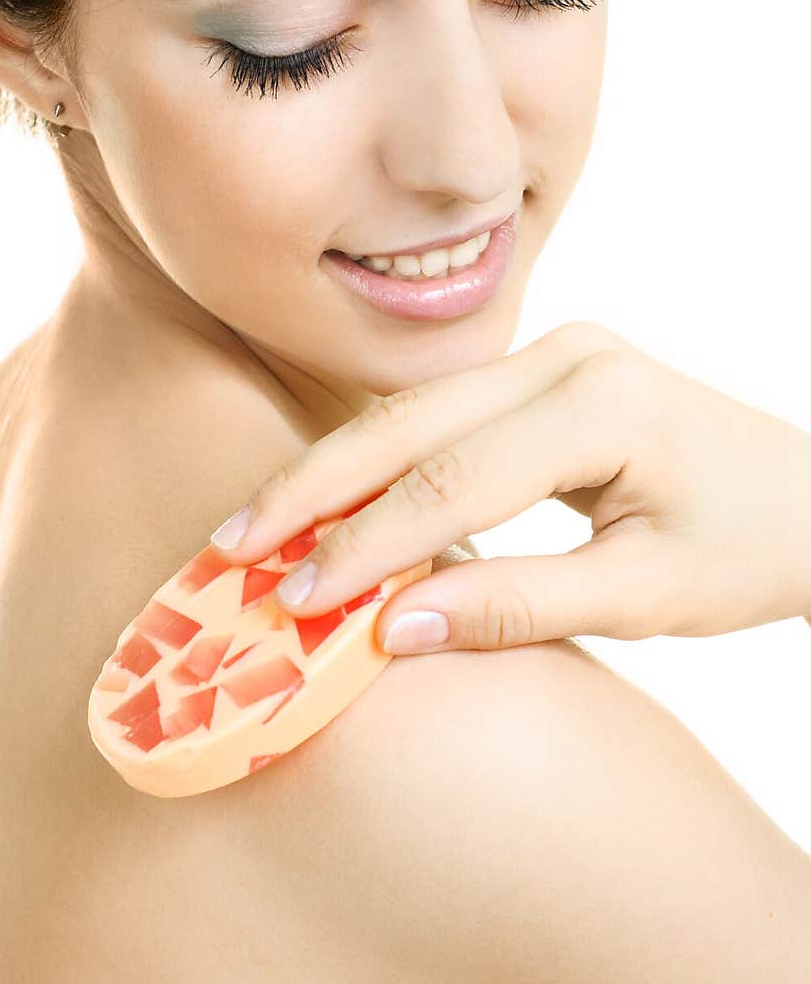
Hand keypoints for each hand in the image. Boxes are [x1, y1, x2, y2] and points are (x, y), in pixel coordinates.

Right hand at [208, 322, 810, 653]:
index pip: (457, 478)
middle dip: (315, 486)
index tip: (295, 600)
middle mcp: (570, 355)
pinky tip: (324, 504)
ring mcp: (555, 354)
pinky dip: (378, 463)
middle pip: (412, 421)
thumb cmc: (746, 549)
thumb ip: (518, 605)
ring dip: (334, 471)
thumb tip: (393, 629)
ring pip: (414, 412)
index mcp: (604, 401)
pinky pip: (441, 417)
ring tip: (256, 528)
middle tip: (230, 545)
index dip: (368, 544)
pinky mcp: (544, 374)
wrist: (808, 500)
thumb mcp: (645, 595)